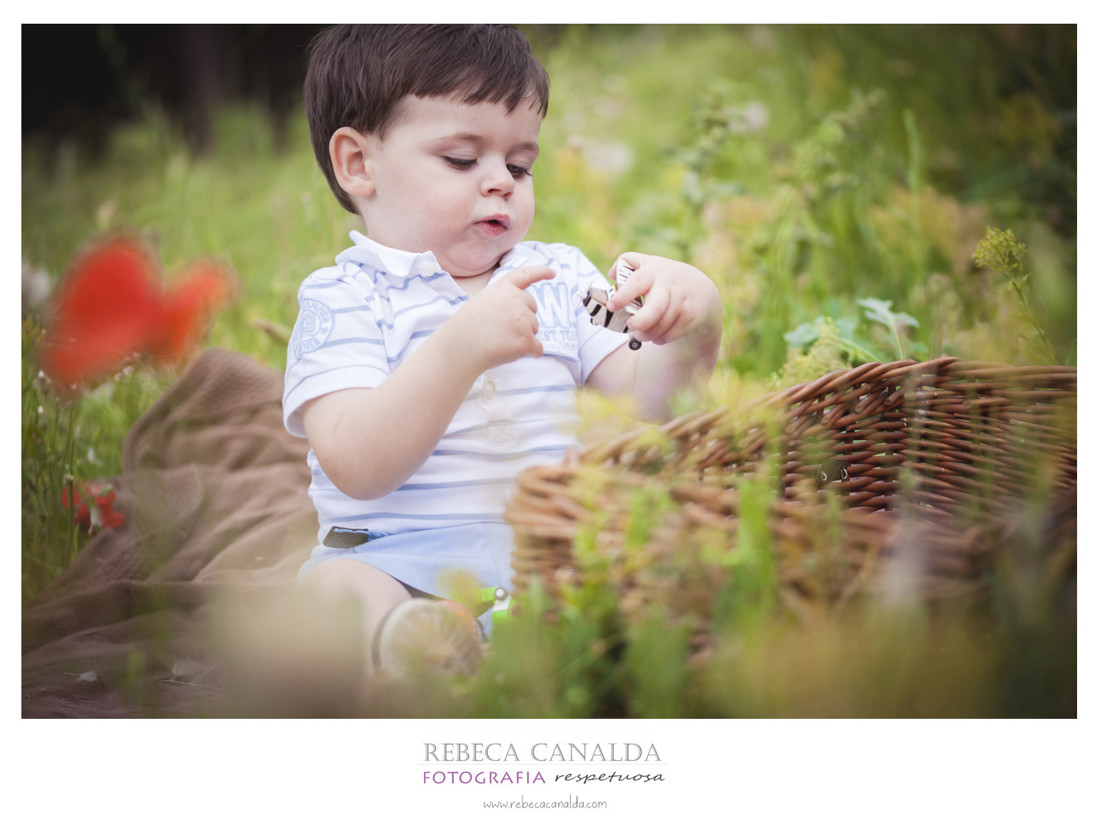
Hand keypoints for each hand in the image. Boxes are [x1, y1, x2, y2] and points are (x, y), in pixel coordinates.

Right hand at [448, 265, 555, 372]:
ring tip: (499, 341)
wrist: (459, 349)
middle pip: (532, 308)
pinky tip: (509, 353)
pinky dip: (529, 353)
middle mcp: (516, 299)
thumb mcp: (481, 302)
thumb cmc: (465, 329)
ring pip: (534, 329)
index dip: (541, 272)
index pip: (525, 275)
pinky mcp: (526, 339)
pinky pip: (537, 348)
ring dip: (523, 337)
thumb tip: (522, 315)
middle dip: (523, 319)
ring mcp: (523, 319)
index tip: (553, 273)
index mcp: (503, 288)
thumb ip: (502, 302)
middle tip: (500, 330)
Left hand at [605, 253, 720, 345]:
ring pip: (662, 324)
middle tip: (631, 326)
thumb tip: (611, 275)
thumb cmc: (665, 277)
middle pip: (656, 307)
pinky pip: (672, 333)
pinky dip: (661, 338)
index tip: (611, 306)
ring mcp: (682, 300)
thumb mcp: (648, 263)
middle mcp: (669, 285)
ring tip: (640, 334)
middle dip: (641, 321)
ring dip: (648, 334)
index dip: (623, 295)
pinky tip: (657, 335)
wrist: (700, 288)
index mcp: (653, 271)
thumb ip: (626, 264)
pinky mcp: (691, 315)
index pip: (638, 281)